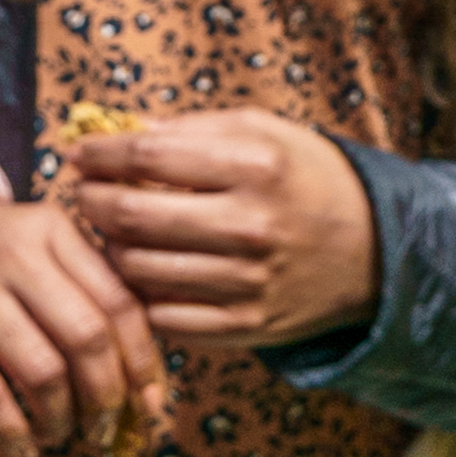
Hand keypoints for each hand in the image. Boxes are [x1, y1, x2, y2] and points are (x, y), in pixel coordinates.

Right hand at [0, 197, 171, 456]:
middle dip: (107, 398)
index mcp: (48, 228)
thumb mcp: (31, 243)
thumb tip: (143, 373)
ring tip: (60, 433)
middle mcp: (10, 253)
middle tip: (106, 426)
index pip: (119, 301)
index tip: (151, 403)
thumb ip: (85, 287)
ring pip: (41, 373)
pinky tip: (22, 445)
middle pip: (87, 339)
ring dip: (61, 420)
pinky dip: (13, 433)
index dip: (144, 362)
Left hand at [63, 111, 380, 347]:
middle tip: (83, 194)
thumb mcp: (263, 131)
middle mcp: (251, 226)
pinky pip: (164, 318)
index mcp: (255, 166)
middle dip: (91, 202)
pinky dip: (139, 296)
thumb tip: (117, 131)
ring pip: (138, 270)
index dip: (99, 154)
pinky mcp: (246, 328)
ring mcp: (248, 283)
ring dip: (109, 249)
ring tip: (111, 232)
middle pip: (132, 216)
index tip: (78, 154)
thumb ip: (190, 128)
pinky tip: (140, 273)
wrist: (376, 250)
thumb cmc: (307, 178)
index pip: (146, 156)